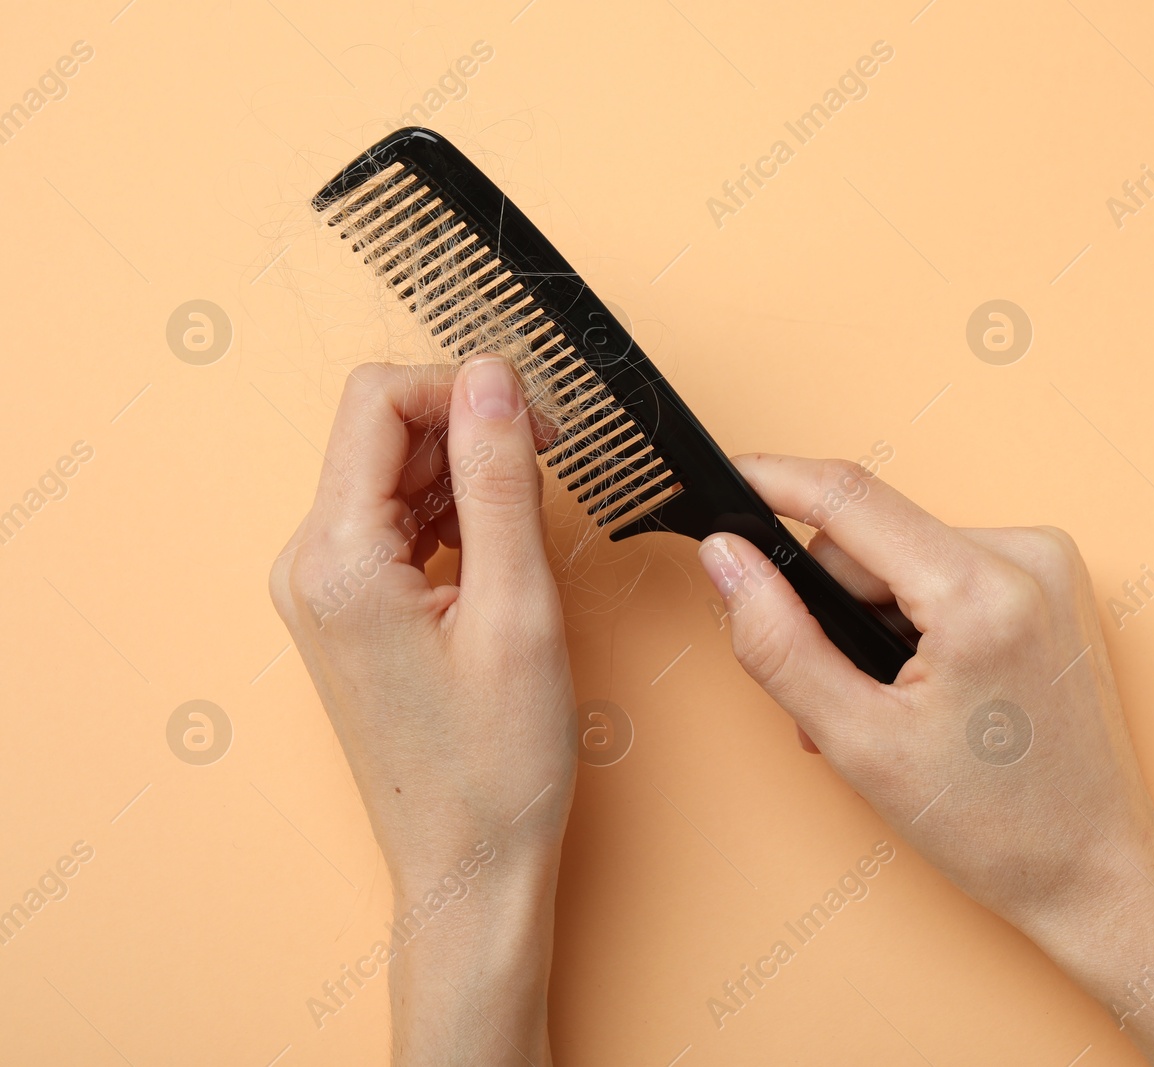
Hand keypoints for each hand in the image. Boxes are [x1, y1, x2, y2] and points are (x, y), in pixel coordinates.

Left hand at [270, 357, 573, 1065]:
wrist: (468, 866)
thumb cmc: (495, 763)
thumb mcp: (518, 609)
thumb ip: (501, 481)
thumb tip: (493, 377)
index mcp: (336, 558)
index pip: (378, 401)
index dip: (465, 390)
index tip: (536, 424)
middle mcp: (309, 564)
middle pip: (382, 432)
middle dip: (469, 431)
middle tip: (548, 473)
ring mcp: (323, 589)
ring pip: (393, 476)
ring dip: (465, 477)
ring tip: (528, 533)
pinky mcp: (349, 610)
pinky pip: (397, 525)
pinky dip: (454, 518)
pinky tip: (499, 559)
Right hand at [698, 454, 1153, 1065]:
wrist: (1097, 870)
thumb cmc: (997, 827)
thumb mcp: (858, 742)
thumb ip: (777, 641)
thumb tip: (725, 559)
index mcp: (982, 591)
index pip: (850, 497)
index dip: (773, 481)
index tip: (723, 477)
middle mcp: (1028, 556)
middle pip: (873, 540)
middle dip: (831, 609)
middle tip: (829, 700)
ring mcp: (1049, 564)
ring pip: (906, 558)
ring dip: (873, 624)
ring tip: (884, 711)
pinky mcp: (1053, 581)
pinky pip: (948, 572)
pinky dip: (917, 622)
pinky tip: (922, 690)